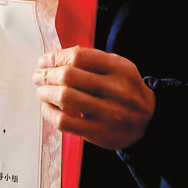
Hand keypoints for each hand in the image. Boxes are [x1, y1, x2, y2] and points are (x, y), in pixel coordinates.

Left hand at [34, 47, 154, 150]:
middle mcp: (115, 89)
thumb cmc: (126, 90)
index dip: (56, 57)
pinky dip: (49, 113)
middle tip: (38, 76)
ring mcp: (107, 112)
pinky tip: (47, 108)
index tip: (45, 60)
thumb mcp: (119, 67)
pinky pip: (64, 121)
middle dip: (46, 74)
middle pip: (68, 76)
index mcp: (119, 68)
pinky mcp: (98, 132)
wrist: (149, 122)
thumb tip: (54, 58)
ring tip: (41, 91)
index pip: (79, 56)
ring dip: (45, 92)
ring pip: (64, 98)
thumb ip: (92, 60)